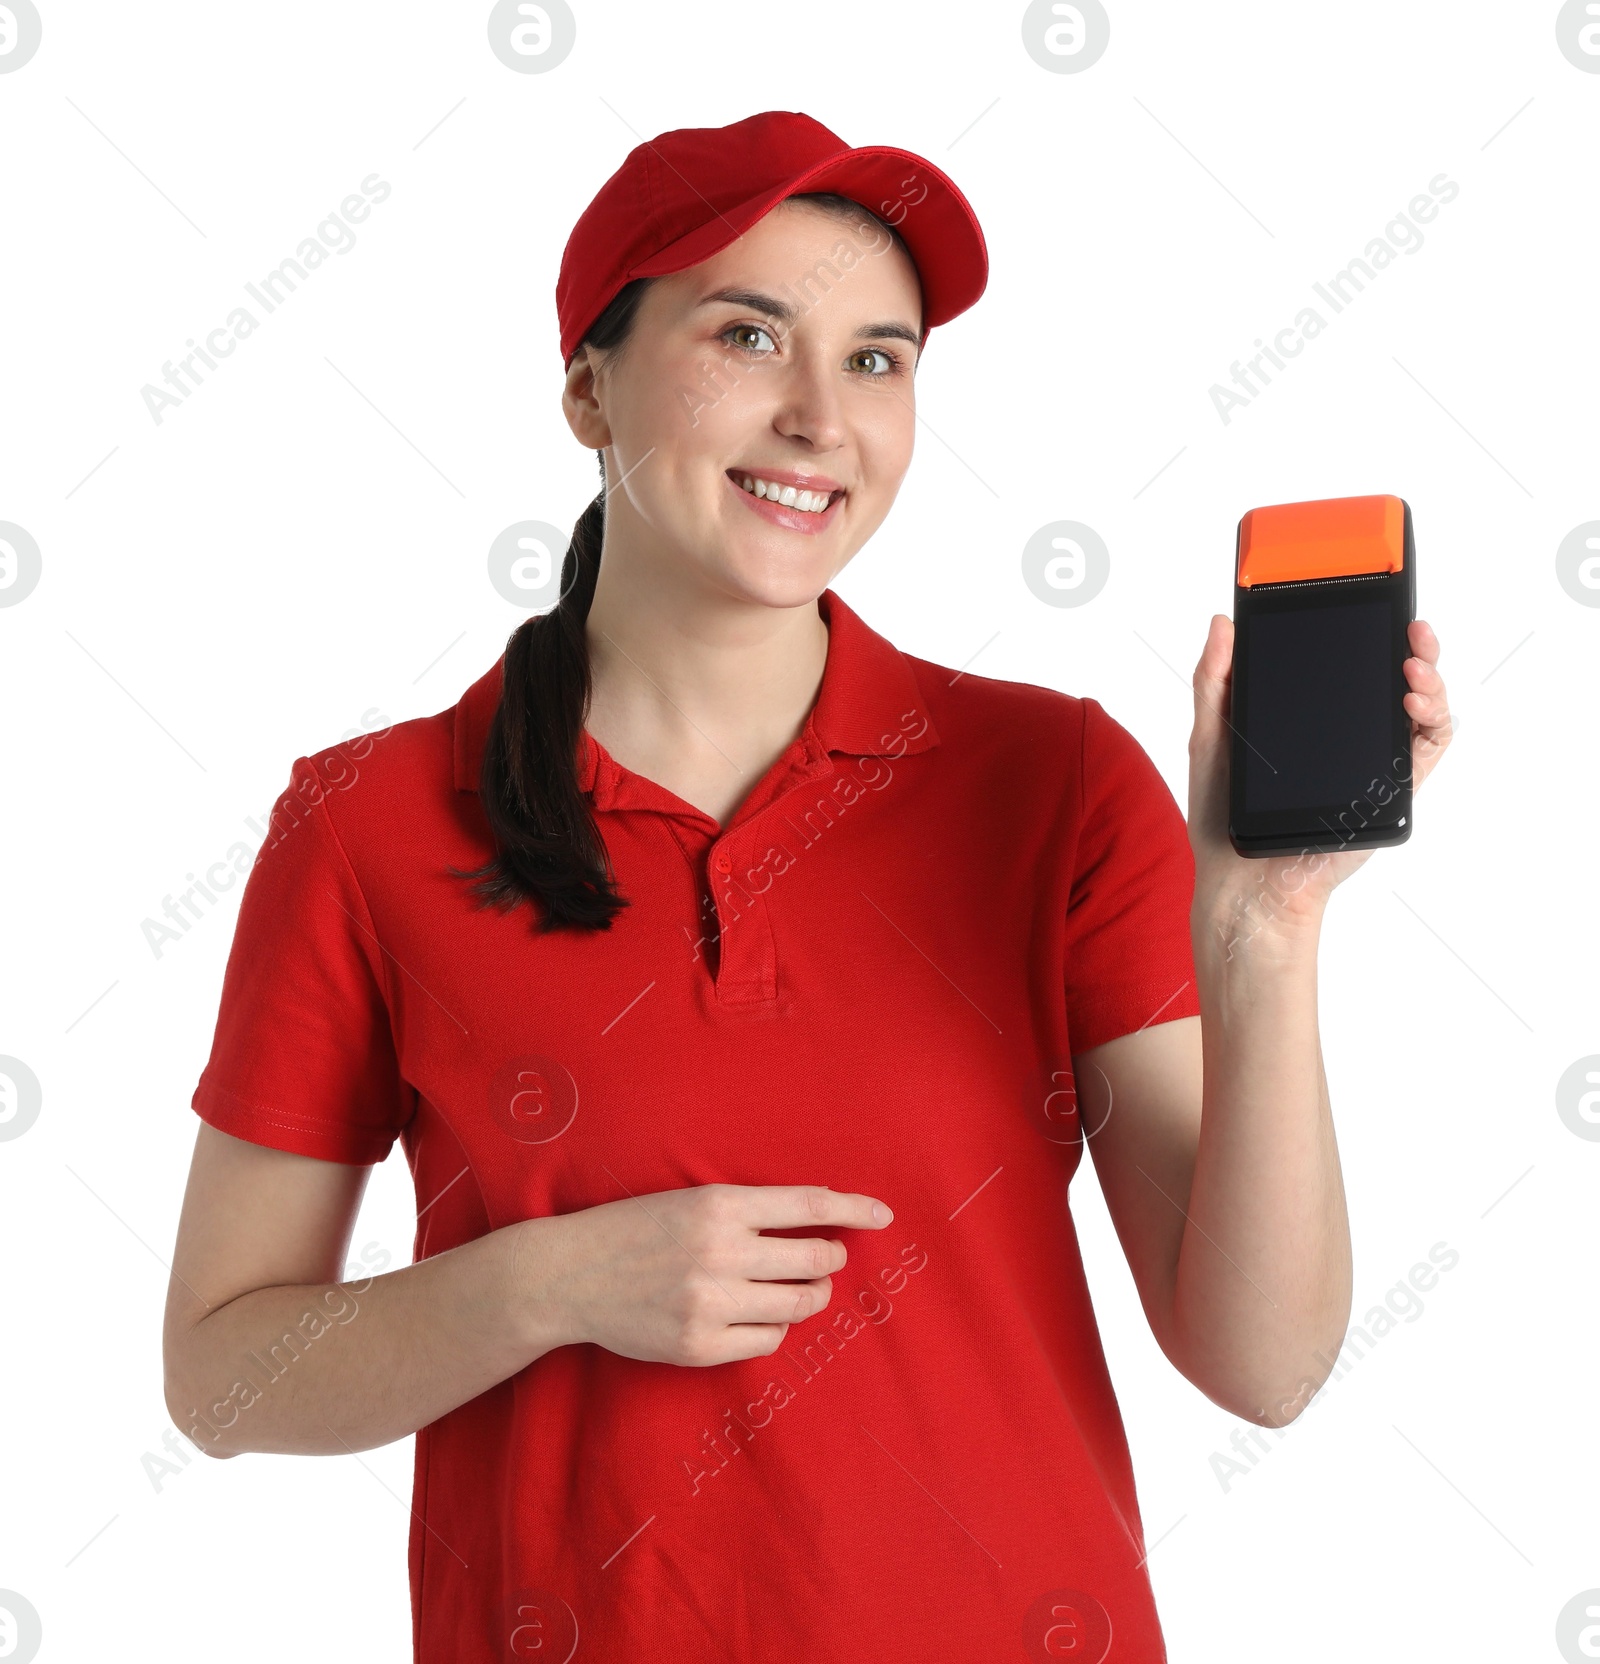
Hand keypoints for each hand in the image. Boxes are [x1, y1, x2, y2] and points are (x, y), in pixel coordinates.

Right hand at [527, 1183, 892, 1366]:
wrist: (569, 1275)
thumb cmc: (635, 1230)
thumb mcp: (689, 1200)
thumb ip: (748, 1212)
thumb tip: (817, 1225)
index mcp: (719, 1204)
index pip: (808, 1203)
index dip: (853, 1208)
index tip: (883, 1215)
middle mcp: (719, 1251)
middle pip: (814, 1259)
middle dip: (830, 1259)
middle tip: (826, 1259)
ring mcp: (709, 1302)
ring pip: (797, 1304)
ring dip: (808, 1295)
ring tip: (797, 1289)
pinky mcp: (698, 1345)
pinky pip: (767, 1340)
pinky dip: (773, 1327)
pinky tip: (757, 1315)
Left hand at [1188, 614, 1453, 936]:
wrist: (1239, 881)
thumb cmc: (1222, 815)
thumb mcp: (1211, 736)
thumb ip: (1216, 680)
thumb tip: (1223, 622)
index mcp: (1309, 716)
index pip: (1349, 664)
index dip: (1367, 632)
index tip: (1369, 603)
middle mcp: (1346, 735)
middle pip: (1395, 680)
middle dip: (1416, 648)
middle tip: (1411, 629)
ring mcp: (1370, 762)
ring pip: (1420, 710)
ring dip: (1429, 679)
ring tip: (1412, 667)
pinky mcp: (1388, 790)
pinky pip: (1425, 750)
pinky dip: (1431, 721)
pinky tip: (1412, 704)